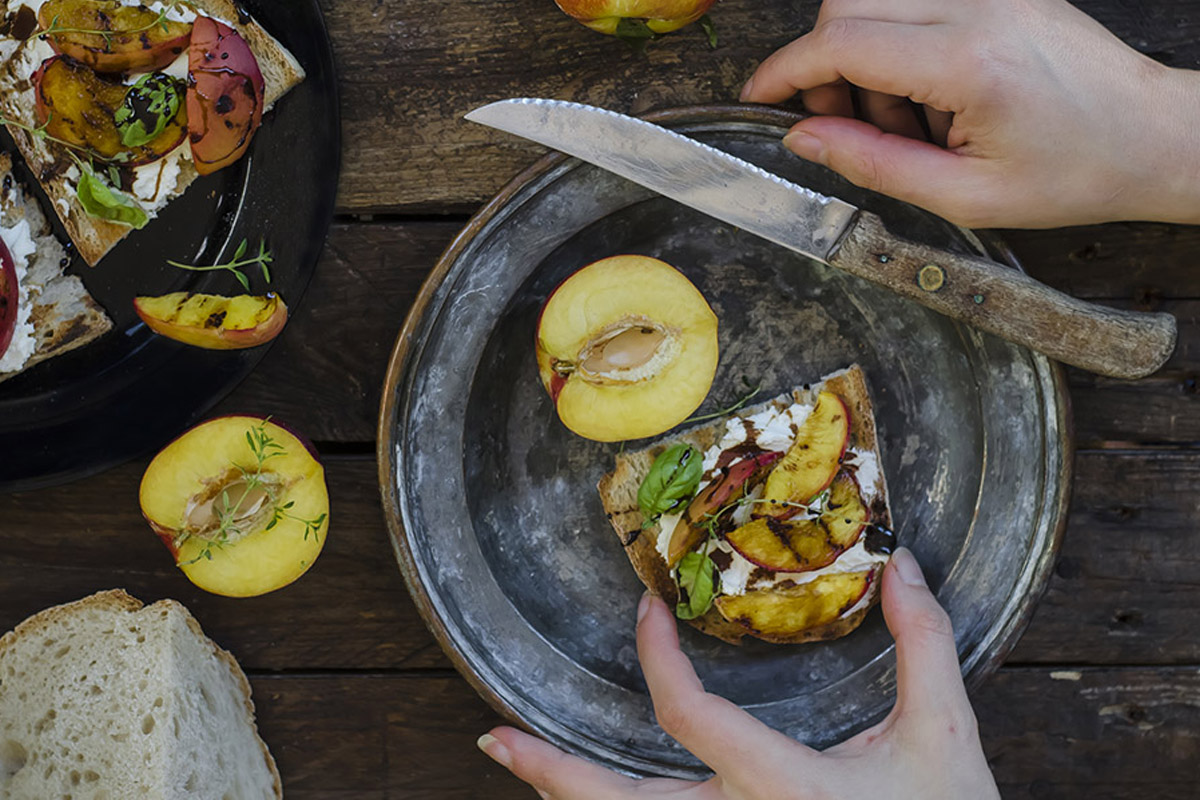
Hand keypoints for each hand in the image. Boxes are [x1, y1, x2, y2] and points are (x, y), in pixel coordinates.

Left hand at [476, 547, 999, 799]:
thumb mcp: (943, 736)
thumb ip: (923, 643)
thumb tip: (901, 562)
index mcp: (782, 788)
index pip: (687, 715)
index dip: (655, 657)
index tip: (647, 611)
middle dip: (550, 770)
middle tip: (493, 738)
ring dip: (564, 798)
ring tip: (512, 763)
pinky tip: (582, 799)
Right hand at [741, 0, 1199, 227]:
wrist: (1153, 136)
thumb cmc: (1077, 171)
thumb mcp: (965, 195)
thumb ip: (873, 164)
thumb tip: (805, 139)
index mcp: (970, 61)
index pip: (842, 40)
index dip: (785, 70)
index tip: (759, 98)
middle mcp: (978, 5)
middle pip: (849, 5)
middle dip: (825, 67)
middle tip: (849, 128)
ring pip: (877, 1)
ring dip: (866, 62)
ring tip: (911, 125)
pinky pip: (915, 5)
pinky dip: (901, 50)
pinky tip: (932, 99)